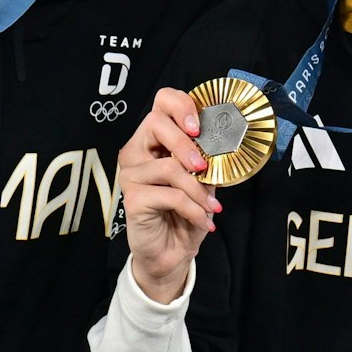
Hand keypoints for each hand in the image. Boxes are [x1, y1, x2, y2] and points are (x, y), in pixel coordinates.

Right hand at [119, 88, 220, 303]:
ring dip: (198, 189)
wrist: (172, 250)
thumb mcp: (201, 180)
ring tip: (211, 207)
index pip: (161, 101)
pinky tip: (204, 221)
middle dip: (187, 145)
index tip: (199, 128)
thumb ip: (205, 158)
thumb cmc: (186, 210)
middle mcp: (136, 151)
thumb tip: (221, 143)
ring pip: (168, 166)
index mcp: (154, 139)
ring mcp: (131, 174)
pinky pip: (170, 195)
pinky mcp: (132, 198)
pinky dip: (193, 209)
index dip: (181, 106)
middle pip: (156, 124)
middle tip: (205, 168)